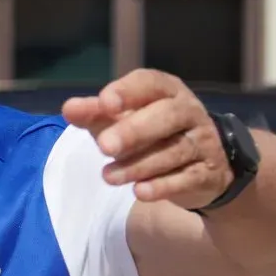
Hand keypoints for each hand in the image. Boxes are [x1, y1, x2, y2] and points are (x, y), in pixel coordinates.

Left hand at [62, 69, 231, 209]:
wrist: (203, 167)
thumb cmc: (154, 135)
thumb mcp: (124, 120)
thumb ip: (98, 114)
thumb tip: (69, 108)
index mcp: (167, 91)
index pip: (150, 83)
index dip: (128, 91)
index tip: (105, 103)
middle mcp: (188, 111)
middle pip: (166, 116)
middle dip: (134, 131)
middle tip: (104, 146)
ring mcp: (202, 142)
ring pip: (173, 151)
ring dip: (139, 165)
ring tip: (109, 177)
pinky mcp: (207, 173)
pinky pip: (187, 178)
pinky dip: (163, 186)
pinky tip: (140, 192)